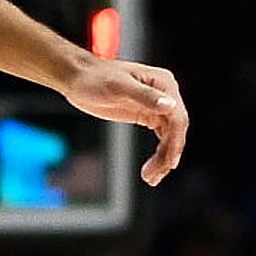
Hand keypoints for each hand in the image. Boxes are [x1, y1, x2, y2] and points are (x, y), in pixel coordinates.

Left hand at [58, 57, 189, 184]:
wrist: (78, 79)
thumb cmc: (95, 78)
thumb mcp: (119, 87)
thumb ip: (145, 96)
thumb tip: (169, 106)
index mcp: (163, 83)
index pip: (177, 116)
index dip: (175, 141)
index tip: (170, 162)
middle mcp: (164, 95)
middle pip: (175, 130)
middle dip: (167, 154)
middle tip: (153, 175)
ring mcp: (157, 106)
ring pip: (169, 138)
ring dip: (163, 159)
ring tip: (150, 178)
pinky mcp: (147, 116)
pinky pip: (160, 138)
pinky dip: (158, 155)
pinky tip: (151, 169)